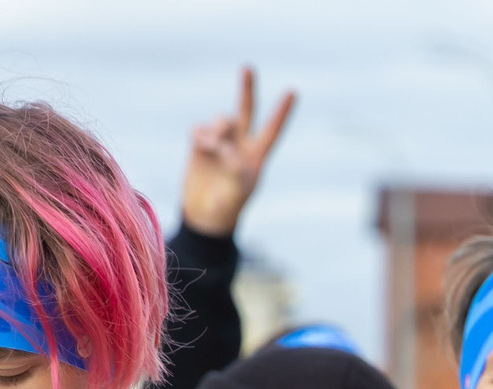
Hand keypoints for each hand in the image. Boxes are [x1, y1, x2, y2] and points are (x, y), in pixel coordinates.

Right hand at [181, 67, 296, 237]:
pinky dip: (201, 136)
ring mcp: (219, 143)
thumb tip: (224, 146)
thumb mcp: (237, 191)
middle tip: (248, 67)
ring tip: (214, 147)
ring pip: (221, 121)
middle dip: (246, 90)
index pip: (272, 130)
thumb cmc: (227, 207)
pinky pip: (200, 130)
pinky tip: (201, 148)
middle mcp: (239, 145)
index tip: (293, 91)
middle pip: (245, 112)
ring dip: (219, 129)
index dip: (282, 112)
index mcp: (256, 157)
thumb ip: (234, 166)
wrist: (204, 218)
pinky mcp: (199, 145)